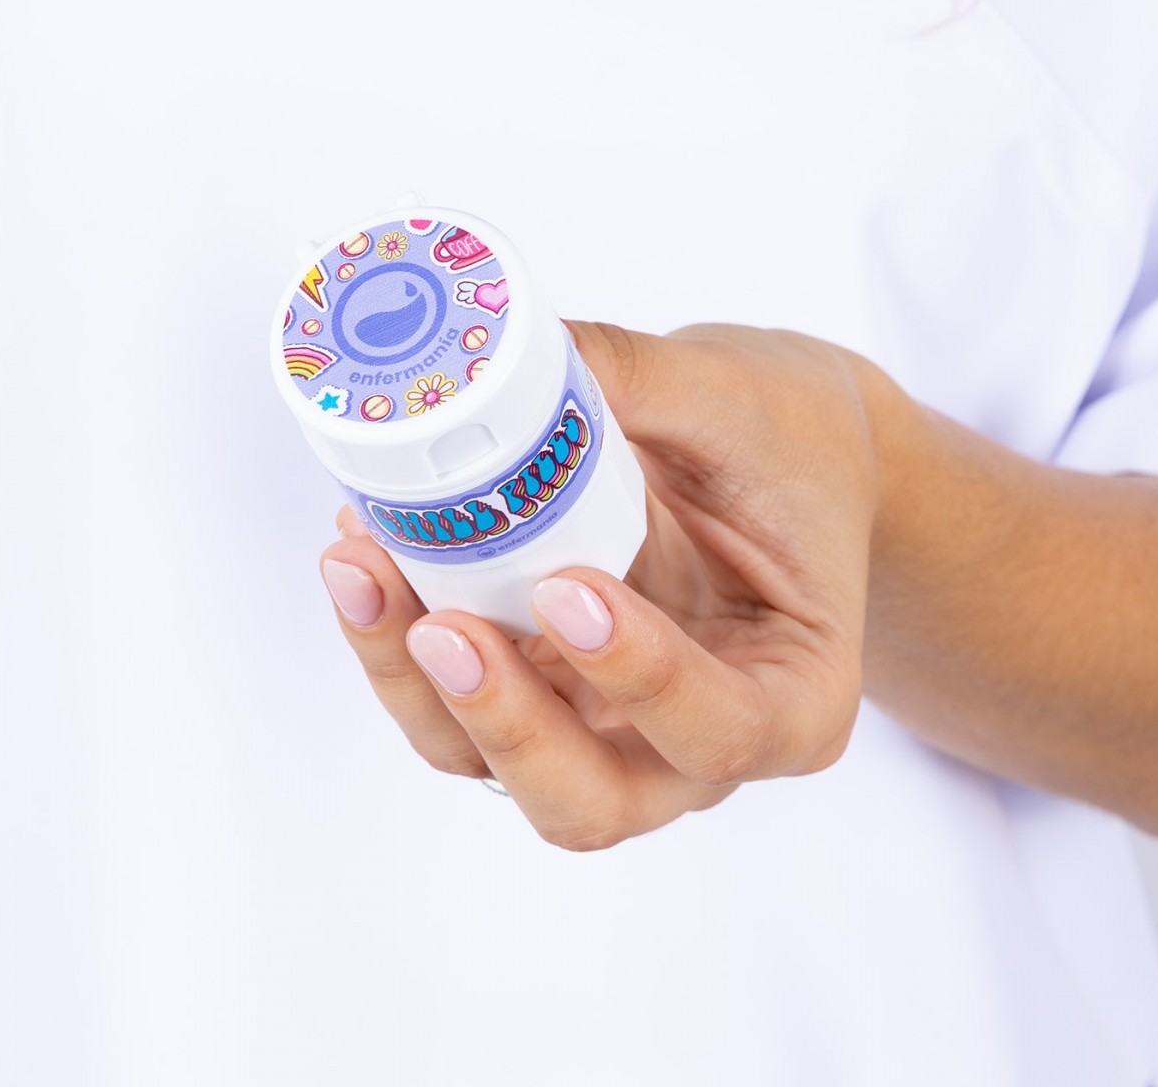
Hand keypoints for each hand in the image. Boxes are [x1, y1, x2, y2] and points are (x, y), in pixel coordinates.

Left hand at [320, 322, 885, 848]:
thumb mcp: (737, 397)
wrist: (772, 450)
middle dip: (504, 724)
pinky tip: (369, 550)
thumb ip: (631, 378)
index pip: (722, 730)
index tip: (567, 590)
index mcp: (793, 695)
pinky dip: (398, 642)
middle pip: (591, 802)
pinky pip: (455, 703)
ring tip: (364, 566)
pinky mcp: (539, 693)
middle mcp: (692, 744)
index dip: (640, 678)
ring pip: (495, 765)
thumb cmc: (787, 438)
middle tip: (441, 628)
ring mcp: (605, 729)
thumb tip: (494, 356)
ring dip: (418, 686)